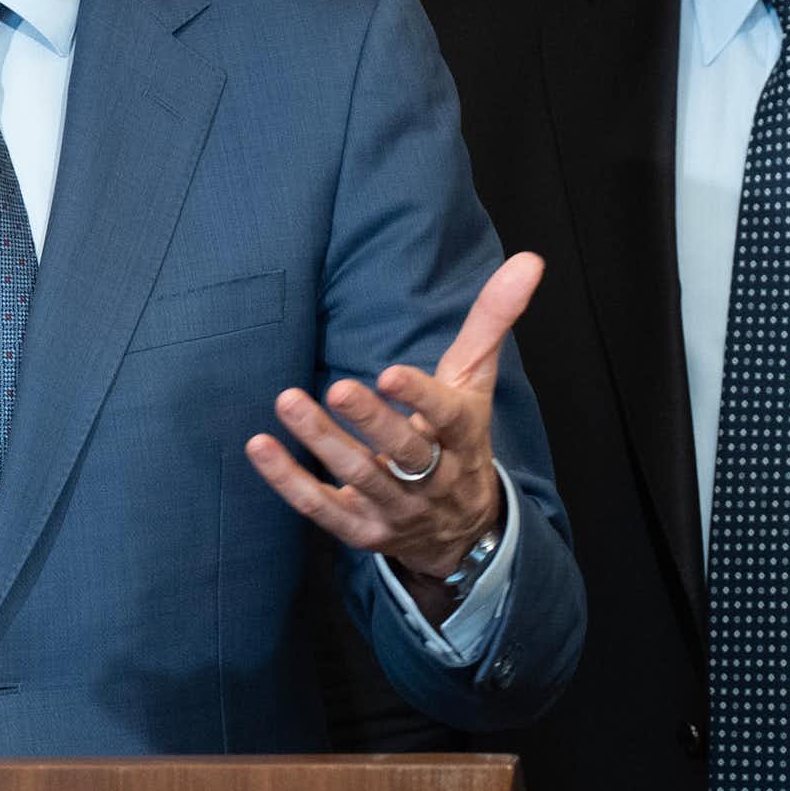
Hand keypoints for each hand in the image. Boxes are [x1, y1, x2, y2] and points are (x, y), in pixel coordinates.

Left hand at [243, 250, 542, 594]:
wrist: (461, 529)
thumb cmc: (460, 438)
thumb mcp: (475, 383)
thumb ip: (491, 322)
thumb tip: (529, 260)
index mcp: (464, 438)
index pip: (448, 419)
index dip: (421, 399)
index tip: (392, 373)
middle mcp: (434, 479)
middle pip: (405, 453)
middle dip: (372, 422)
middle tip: (338, 387)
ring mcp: (397, 508)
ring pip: (360, 476)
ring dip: (321, 441)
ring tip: (287, 401)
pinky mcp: (362, 530)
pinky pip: (321, 508)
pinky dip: (288, 480)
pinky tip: (260, 447)